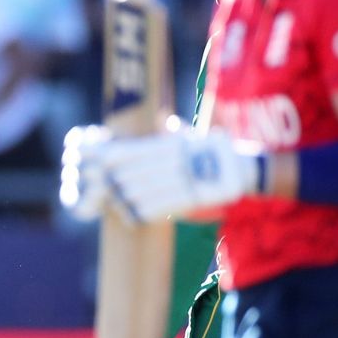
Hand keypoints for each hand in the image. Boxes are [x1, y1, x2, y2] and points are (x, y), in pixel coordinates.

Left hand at [62, 123, 262, 224]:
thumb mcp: (192, 137)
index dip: (106, 160)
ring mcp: (179, 179)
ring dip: (122, 202)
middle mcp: (171, 160)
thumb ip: (174, 132)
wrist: (241, 169)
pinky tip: (132, 216)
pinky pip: (152, 210)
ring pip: (135, 194)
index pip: (126, 151)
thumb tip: (166, 121)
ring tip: (119, 205)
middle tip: (106, 192)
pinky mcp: (188, 200)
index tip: (97, 166)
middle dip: (111, 185)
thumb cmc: (211, 152)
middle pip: (125, 174)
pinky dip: (137, 215)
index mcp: (168, 144)